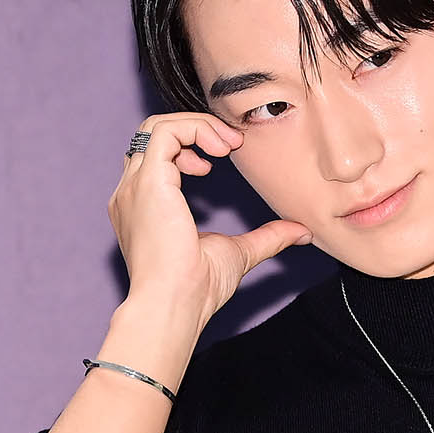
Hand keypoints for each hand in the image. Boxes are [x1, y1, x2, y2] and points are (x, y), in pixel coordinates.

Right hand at [108, 113, 312, 328]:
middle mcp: (133, 193)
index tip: (224, 156)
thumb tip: (300, 232)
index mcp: (144, 207)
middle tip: (231, 144)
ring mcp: (135, 187)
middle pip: (152, 135)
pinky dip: (194, 129)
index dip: (190, 143)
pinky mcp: (148, 183)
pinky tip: (220, 151)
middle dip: (195, 128)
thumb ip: (266, 237)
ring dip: (197, 125)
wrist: (173, 306)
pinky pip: (164, 133)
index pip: (157, 155)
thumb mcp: (238, 253)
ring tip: (227, 146)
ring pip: (155, 127)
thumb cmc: (195, 290)